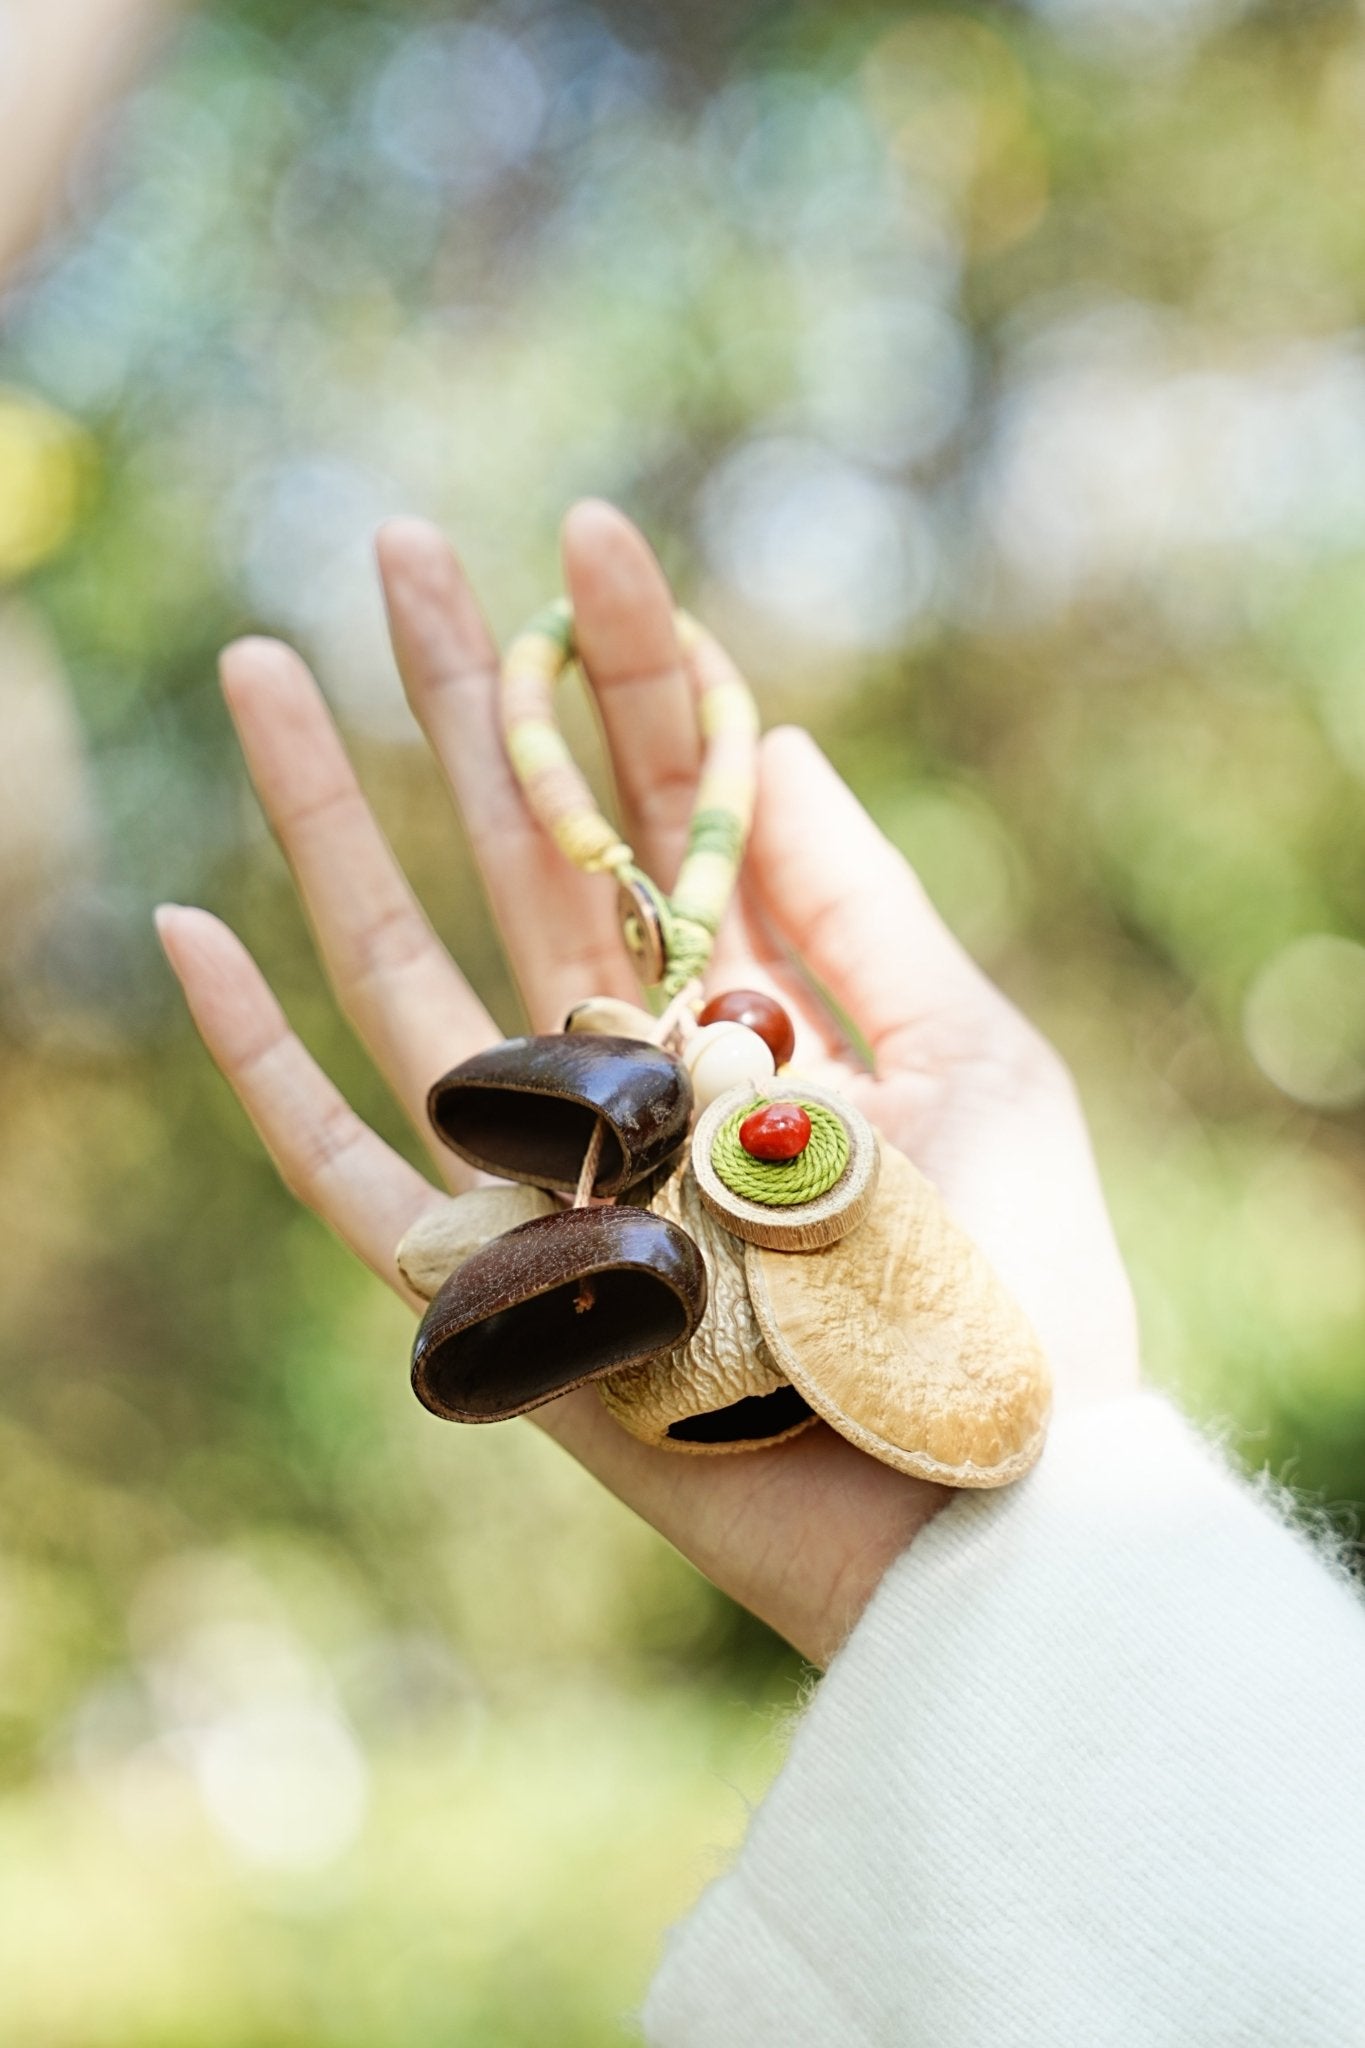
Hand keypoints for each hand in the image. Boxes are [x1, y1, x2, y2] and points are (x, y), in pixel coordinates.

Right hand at [157, 502, 1139, 1667]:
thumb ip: (866, 905)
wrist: (980, 1506)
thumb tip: (782, 732)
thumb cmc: (1011, 1289)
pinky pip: (343, 1166)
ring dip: (331, 824)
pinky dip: (258, 1064)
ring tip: (268, 673)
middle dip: (464, 700)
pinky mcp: (489, 1279)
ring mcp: (549, 1166)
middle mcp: (634, 1062)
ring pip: (410, 968)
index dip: (628, 670)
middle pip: (522, 851)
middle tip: (391, 547)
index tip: (587, 536)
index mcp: (754, 1000)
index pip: (670, 803)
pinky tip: (191, 933)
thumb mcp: (979, 1059)